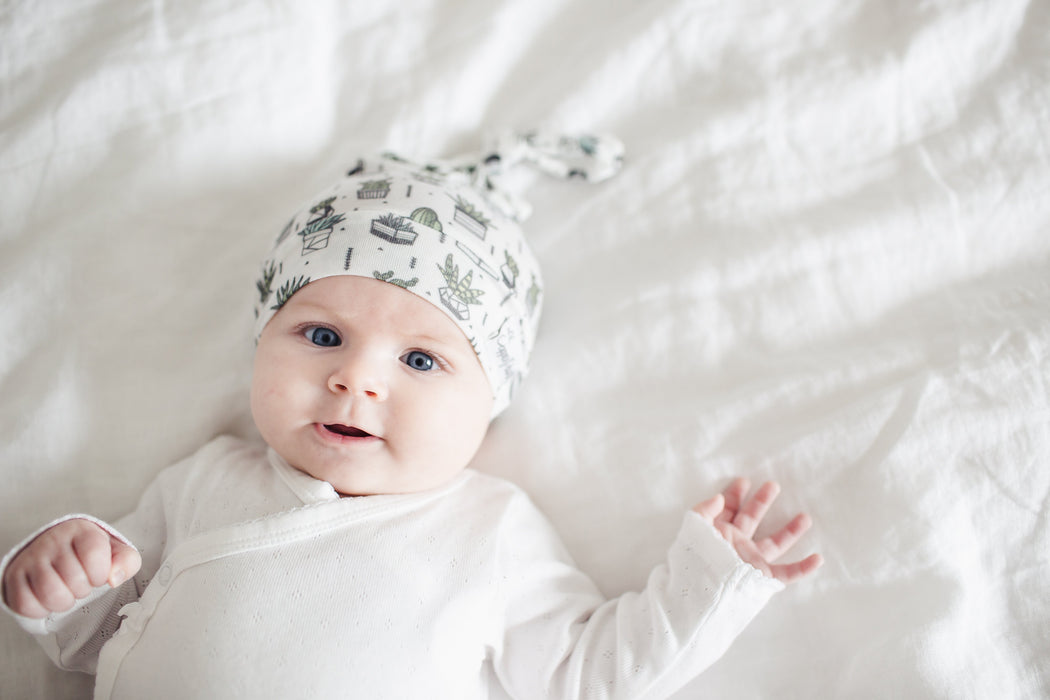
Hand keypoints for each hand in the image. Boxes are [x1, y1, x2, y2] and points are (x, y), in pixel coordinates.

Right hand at [2, 518, 140, 618]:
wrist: (57, 552)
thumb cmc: (90, 555)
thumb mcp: (116, 553)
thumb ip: (126, 562)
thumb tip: (114, 578)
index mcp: (81, 530)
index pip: (94, 557)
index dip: (99, 574)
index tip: (97, 573)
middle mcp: (53, 540)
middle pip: (75, 581)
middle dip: (83, 590)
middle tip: (80, 583)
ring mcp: (31, 558)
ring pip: (51, 594)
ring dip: (64, 602)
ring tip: (66, 592)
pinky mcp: (14, 576)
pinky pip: (27, 605)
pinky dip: (41, 610)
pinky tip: (47, 598)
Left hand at [693, 477, 822, 583]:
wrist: (698, 593)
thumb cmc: (694, 561)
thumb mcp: (694, 530)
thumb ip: (704, 511)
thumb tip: (719, 497)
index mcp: (719, 532)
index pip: (729, 509)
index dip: (735, 494)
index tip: (743, 481)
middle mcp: (736, 545)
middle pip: (752, 519)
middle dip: (762, 501)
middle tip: (773, 485)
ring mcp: (751, 560)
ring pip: (775, 543)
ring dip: (790, 530)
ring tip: (805, 516)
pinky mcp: (761, 578)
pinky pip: (786, 573)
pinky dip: (803, 567)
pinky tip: (818, 558)